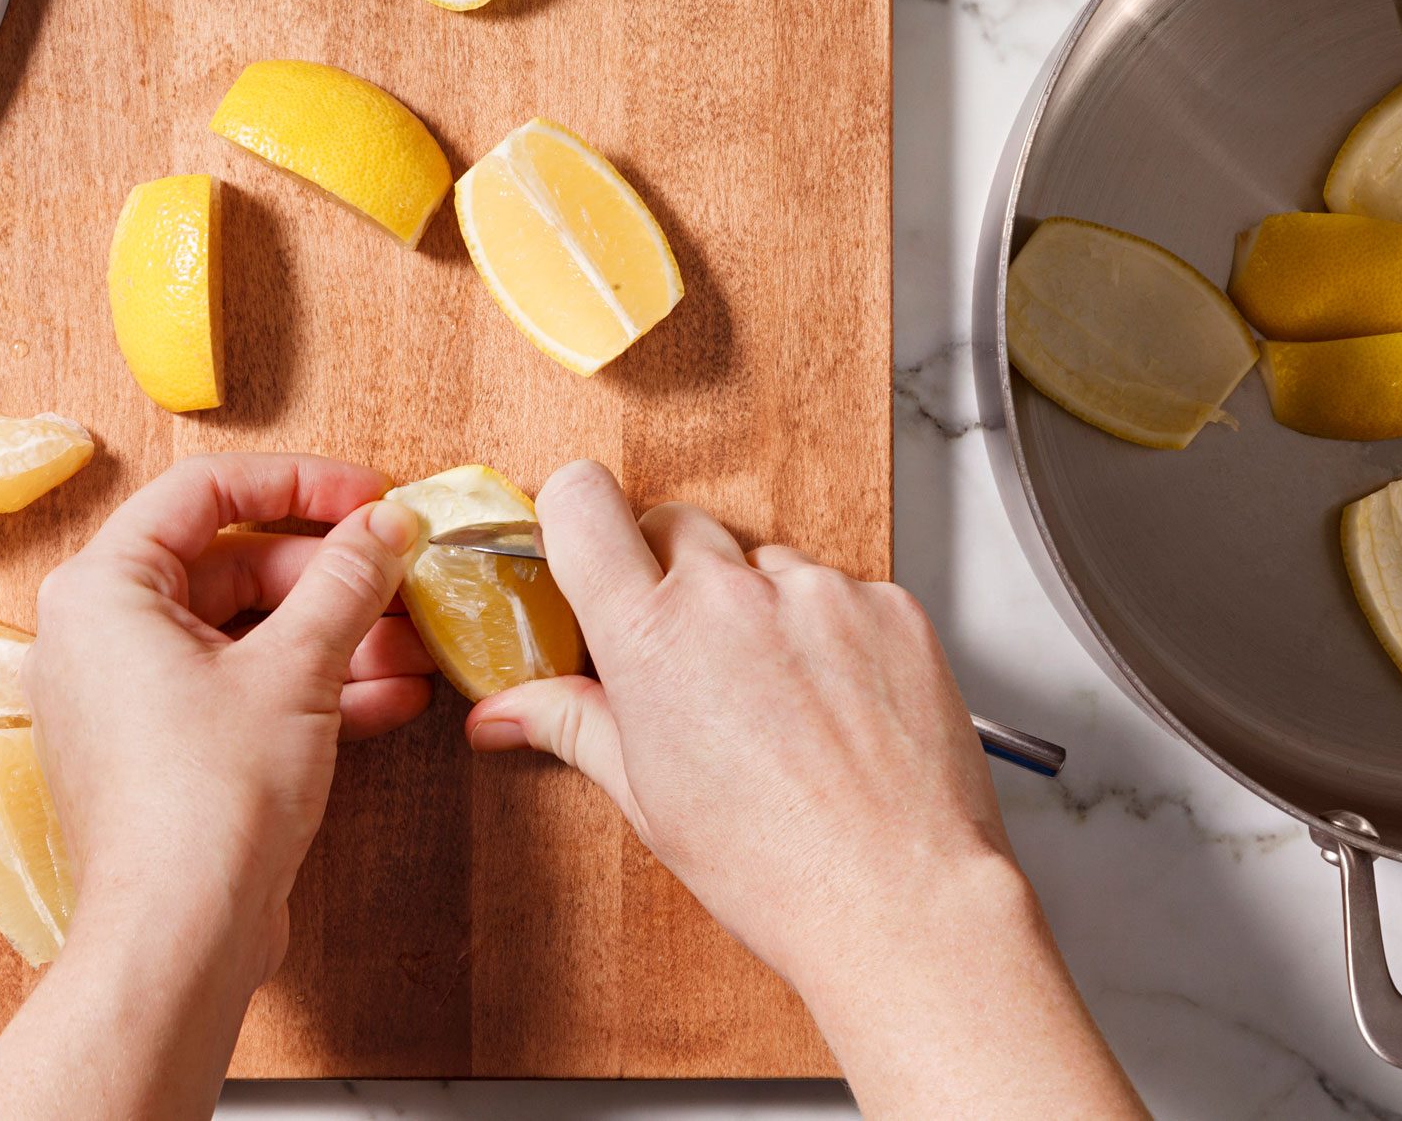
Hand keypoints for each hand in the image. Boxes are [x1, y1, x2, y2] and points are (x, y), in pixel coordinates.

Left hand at [22, 453, 431, 987]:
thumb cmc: (208, 797)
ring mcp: (128, 696)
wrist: (178, 934)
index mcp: (105, 588)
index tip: (371, 498)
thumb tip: (386, 522)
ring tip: (413, 650)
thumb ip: (347, 578)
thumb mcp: (298, 666)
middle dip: (333, 579)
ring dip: (336, 637)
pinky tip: (388, 697)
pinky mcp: (161, 751)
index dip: (301, 484)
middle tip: (404, 581)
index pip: (206, 489)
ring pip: (246, 635)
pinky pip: (240, 690)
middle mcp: (101, 633)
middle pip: (234, 564)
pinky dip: (309, 688)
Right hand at [463, 460, 1005, 980]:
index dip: (576, 514)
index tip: (584, 546)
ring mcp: (820, 592)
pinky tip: (838, 706)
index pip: (582, 501)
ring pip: (765, 562)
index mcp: (653, 636)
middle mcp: (734, 594)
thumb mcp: (648, 798)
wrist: (899, 898)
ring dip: (759, 606)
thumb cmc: (773, 867)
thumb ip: (574, 724)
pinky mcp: (890, 605)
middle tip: (687, 653)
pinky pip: (843, 590)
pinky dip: (833, 631)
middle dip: (669, 572)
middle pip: (675, 523)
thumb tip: (502, 713)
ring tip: (780, 701)